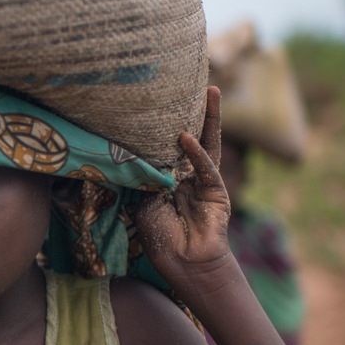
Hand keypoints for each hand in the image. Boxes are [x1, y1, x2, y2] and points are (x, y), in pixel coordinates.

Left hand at [134, 86, 231, 284]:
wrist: (184, 262)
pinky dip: (196, 153)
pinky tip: (186, 137)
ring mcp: (205, 181)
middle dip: (196, 110)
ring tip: (211, 92)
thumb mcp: (142, 203)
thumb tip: (128, 155)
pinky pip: (206, 168)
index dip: (165, 124)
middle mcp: (189, 174)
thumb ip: (142, 178)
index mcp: (171, 176)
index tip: (160, 99)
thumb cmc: (161, 237)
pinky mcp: (217, 191)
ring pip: (208, 143)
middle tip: (195, 81)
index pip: (168, 144)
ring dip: (211, 118)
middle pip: (193, 136)